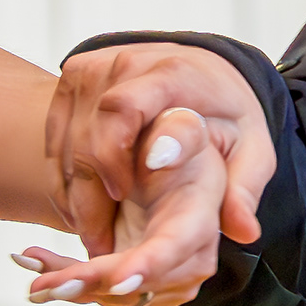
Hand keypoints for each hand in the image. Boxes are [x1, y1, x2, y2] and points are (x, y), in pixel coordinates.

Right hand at [17, 41, 279, 305]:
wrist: (199, 73)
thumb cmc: (225, 117)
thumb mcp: (250, 151)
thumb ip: (245, 190)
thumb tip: (244, 231)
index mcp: (173, 73)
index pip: (122, 107)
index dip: (112, 154)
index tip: (123, 194)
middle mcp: (125, 64)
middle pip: (87, 134)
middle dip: (91, 194)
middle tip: (104, 241)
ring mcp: (92, 70)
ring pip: (66, 144)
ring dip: (74, 195)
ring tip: (95, 234)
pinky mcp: (70, 81)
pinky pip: (54, 140)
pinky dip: (63, 181)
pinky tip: (82, 209)